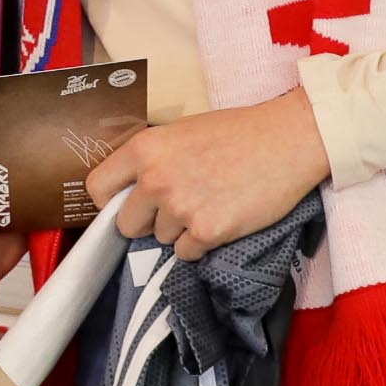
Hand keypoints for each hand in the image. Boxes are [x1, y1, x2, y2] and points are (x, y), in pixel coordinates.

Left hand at [86, 89, 331, 261]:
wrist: (288, 140)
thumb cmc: (239, 132)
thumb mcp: (182, 132)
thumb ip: (152, 159)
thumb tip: (132, 189)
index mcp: (145, 149)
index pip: (97, 189)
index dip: (108, 202)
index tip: (124, 204)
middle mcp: (156, 179)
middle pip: (127, 224)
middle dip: (147, 221)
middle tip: (177, 207)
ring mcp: (181, 208)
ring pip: (162, 239)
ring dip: (181, 230)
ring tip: (211, 202)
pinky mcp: (208, 232)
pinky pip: (187, 253)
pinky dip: (202, 243)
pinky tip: (222, 217)